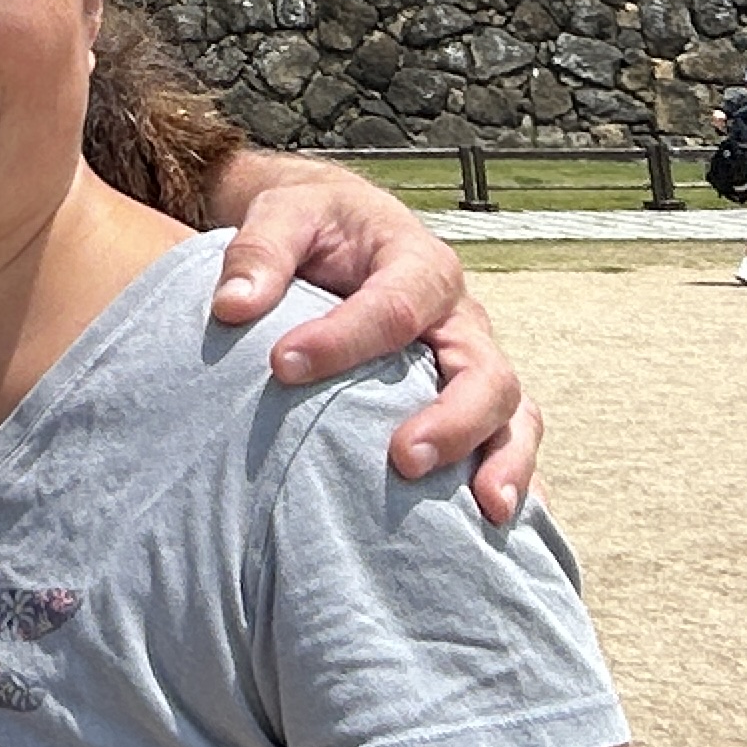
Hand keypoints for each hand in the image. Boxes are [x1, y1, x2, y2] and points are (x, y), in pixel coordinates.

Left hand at [203, 151, 539, 523]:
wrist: (343, 226)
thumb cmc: (314, 224)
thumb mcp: (283, 214)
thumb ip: (260, 251)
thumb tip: (230, 306)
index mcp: (417, 262)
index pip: (394, 305)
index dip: (343, 340)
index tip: (283, 367)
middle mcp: (459, 315)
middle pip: (483, 369)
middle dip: (452, 419)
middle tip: (403, 460)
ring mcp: (474, 358)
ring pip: (511, 410)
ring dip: (503, 460)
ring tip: (486, 511)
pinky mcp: (474, 396)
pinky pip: (510, 438)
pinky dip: (516, 479)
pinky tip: (500, 532)